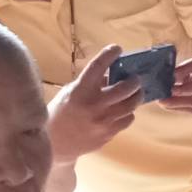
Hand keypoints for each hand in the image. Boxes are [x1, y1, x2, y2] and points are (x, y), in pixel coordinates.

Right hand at [47, 45, 142, 161]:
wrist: (55, 143)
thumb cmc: (61, 113)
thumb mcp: (70, 92)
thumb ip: (90, 83)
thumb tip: (110, 72)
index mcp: (80, 90)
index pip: (97, 66)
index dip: (109, 54)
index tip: (117, 48)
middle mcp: (94, 104)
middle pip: (126, 88)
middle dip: (135, 81)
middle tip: (135, 79)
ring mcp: (103, 120)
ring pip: (131, 105)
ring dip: (136, 97)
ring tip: (135, 93)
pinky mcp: (109, 133)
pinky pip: (128, 119)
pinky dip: (128, 113)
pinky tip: (124, 111)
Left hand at [162, 57, 191, 120]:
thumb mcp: (191, 74)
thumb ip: (180, 74)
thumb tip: (164, 78)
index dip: (185, 68)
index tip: (171, 73)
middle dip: (185, 89)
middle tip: (170, 91)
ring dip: (177, 102)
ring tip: (162, 101)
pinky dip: (179, 108)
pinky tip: (168, 106)